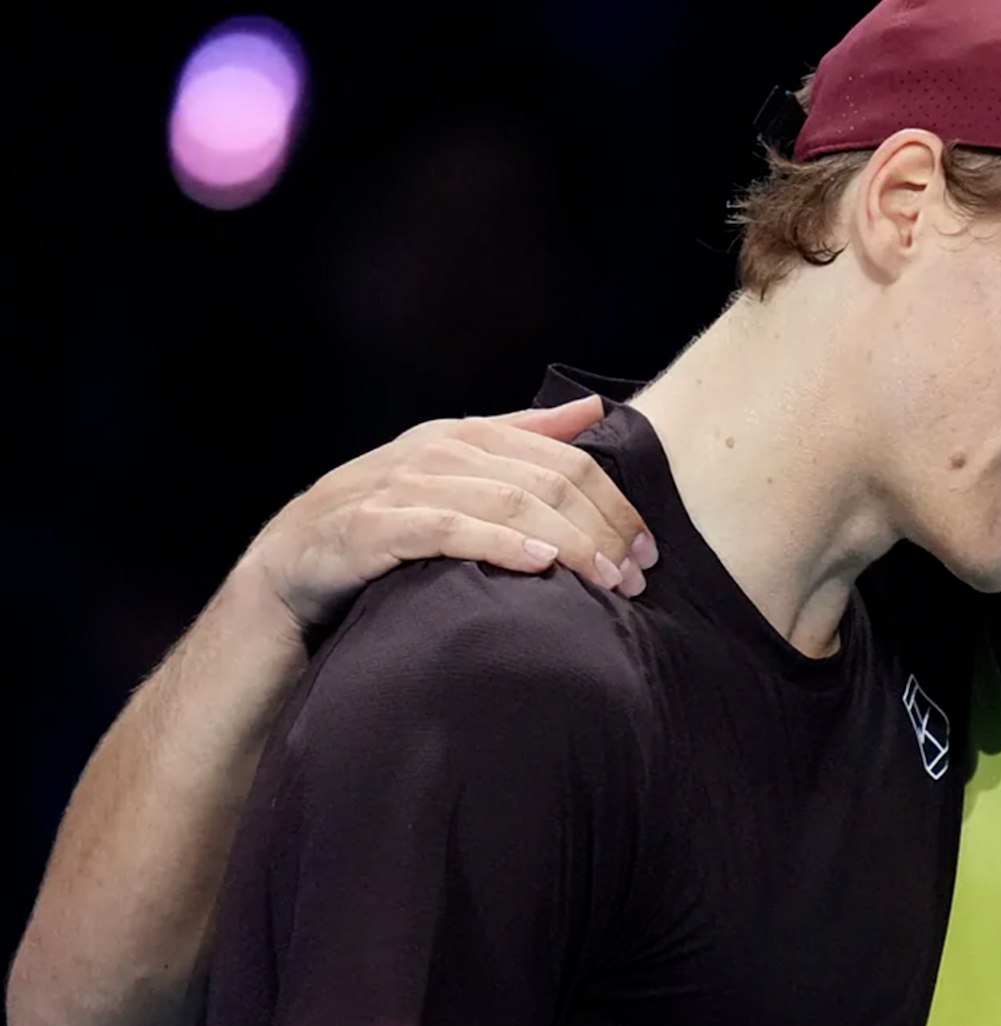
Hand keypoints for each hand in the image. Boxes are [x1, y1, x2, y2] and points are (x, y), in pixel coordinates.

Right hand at [237, 395, 657, 628]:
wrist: (288, 568)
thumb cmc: (383, 521)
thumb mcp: (455, 473)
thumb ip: (524, 437)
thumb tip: (593, 410)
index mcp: (465, 436)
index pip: (565, 461)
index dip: (615, 503)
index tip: (650, 548)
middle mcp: (437, 451)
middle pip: (547, 481)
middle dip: (602, 528)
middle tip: (637, 574)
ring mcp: (402, 485)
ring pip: (508, 502)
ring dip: (569, 541)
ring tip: (608, 579)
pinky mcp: (372, 526)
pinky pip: (448, 530)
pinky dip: (499, 544)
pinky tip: (540, 564)